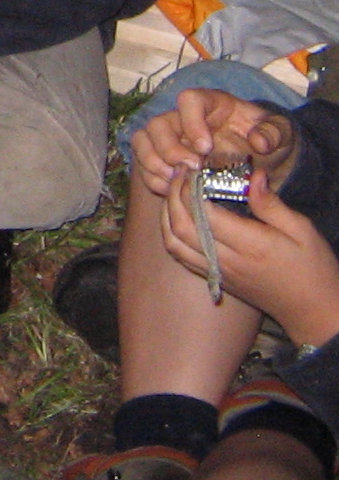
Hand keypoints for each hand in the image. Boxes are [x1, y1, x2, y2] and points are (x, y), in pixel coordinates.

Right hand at [131, 88, 297, 199]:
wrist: (261, 160)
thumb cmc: (268, 140)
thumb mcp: (281, 133)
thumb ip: (274, 133)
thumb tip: (259, 142)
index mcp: (210, 104)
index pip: (188, 100)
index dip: (191, 122)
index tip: (206, 148)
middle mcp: (183, 118)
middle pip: (159, 123)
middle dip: (169, 149)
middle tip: (191, 169)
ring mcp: (169, 138)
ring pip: (143, 141)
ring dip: (154, 163)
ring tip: (175, 182)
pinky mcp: (162, 157)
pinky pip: (142, 163)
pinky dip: (152, 178)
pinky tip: (170, 190)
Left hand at [162, 167, 338, 349]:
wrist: (313, 310)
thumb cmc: (313, 268)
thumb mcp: (302, 230)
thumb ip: (271, 204)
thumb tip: (252, 175)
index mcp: (250, 245)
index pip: (204, 213)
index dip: (191, 188)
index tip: (193, 169)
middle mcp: (227, 260)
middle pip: (181, 226)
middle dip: (173, 196)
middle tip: (179, 173)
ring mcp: (218, 272)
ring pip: (174, 243)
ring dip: (166, 214)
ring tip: (174, 191)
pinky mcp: (215, 280)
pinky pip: (181, 257)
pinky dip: (170, 233)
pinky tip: (176, 217)